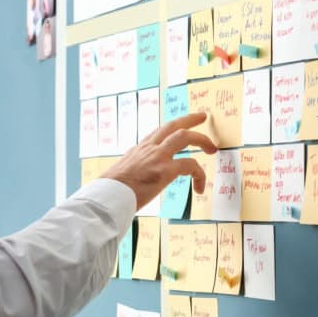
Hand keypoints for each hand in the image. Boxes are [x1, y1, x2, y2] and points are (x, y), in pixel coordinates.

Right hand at [101, 112, 216, 209]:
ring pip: (185, 136)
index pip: (159, 131)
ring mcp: (157, 157)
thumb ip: (133, 169)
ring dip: (202, 140)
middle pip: (173, 125)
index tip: (183, 123)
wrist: (105, 199)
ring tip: (212, 149)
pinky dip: (200, 175)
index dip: (173, 125)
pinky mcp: (164, 171)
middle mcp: (148, 149)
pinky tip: (200, 188)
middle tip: (203, 117)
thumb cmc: (110, 192)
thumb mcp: (121, 173)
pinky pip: (191, 165)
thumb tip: (134, 175)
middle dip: (190, 119)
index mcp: (138, 150)